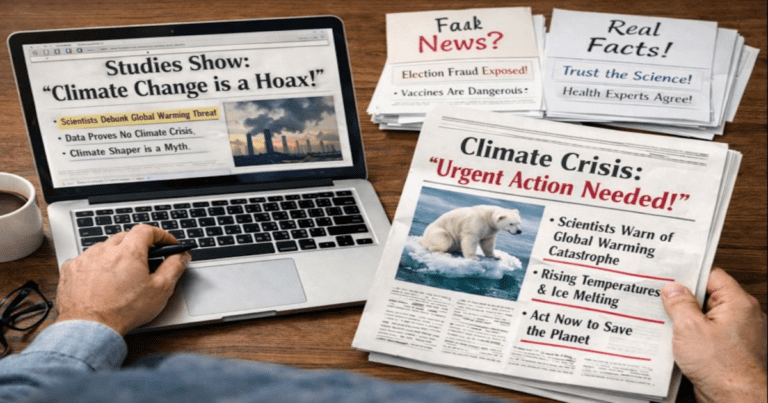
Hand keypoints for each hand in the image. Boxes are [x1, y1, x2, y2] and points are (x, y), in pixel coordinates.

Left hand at [55, 224, 190, 334]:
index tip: (167, 243)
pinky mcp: (70, 270)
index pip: (147, 230)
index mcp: (129, 251)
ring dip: (115, 255)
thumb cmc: (124, 311)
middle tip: (146, 260)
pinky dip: (96, 265)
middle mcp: (105, 249)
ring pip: (104, 248)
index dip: (160, 234)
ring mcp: (85, 258)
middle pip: (125, 236)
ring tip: (122, 274)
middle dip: (138, 244)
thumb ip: (174, 267)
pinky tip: (101, 280)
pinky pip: (86, 259)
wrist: (89, 328)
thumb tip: (181, 256)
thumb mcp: (160, 290)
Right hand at [661, 268, 766, 402]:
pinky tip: (679, 341)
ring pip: (707, 315)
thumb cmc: (722, 367)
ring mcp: (738, 332)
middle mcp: (743, 315)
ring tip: (670, 324)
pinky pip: (709, 332)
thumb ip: (680, 303)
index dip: (689, 276)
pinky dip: (694, 334)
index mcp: (738, 303)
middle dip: (685, 299)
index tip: (670, 278)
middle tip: (665, 301)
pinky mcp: (730, 348)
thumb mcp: (689, 328)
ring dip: (688, 319)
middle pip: (709, 295)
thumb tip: (673, 289)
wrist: (736, 399)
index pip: (712, 276)